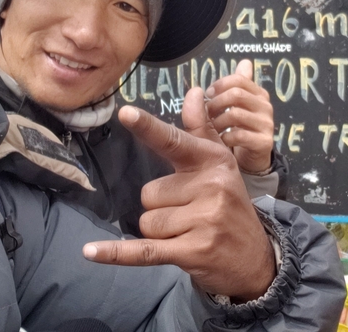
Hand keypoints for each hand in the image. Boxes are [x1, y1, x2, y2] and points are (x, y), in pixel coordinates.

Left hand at [82, 87, 275, 300]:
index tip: (125, 113)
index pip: (173, 141)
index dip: (147, 127)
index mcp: (213, 160)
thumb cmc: (229, 204)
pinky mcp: (193, 251)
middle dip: (162, 207)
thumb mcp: (221, 164)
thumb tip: (194, 91)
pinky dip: (117, 254)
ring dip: (161, 232)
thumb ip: (200, 129)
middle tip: (191, 214)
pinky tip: (91, 251)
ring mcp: (203, 220)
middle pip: (149, 193)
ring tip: (190, 233)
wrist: (256, 258)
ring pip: (148, 222)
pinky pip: (144, 250)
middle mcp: (210, 186)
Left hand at [204, 60, 274, 174]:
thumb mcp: (237, 106)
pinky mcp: (264, 142)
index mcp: (258, 94)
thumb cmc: (240, 128)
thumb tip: (245, 62)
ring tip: (213, 128)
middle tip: (208, 113)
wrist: (252, 158)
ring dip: (218, 121)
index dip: (220, 84)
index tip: (208, 94)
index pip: (239, 79)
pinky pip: (239, 135)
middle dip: (216, 103)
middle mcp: (265, 106)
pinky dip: (225, 137)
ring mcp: (266, 124)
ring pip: (235, 114)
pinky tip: (222, 140)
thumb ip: (237, 85)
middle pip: (236, 94)